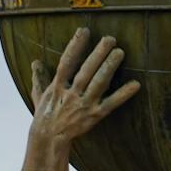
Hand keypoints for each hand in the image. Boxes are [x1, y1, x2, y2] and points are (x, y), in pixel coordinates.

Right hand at [29, 27, 140, 144]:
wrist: (48, 139)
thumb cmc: (45, 115)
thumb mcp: (39, 95)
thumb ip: (39, 78)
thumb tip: (35, 61)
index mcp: (57, 87)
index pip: (66, 63)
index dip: (75, 46)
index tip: (84, 30)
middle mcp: (71, 94)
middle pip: (85, 71)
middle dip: (97, 54)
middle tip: (110, 38)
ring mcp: (83, 105)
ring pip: (98, 84)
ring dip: (109, 67)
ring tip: (120, 52)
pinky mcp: (94, 116)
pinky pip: (111, 103)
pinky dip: (123, 94)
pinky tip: (135, 84)